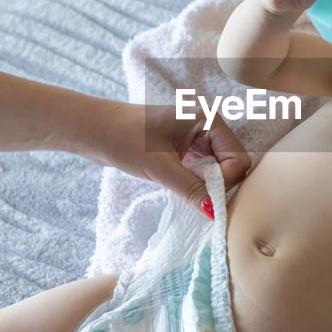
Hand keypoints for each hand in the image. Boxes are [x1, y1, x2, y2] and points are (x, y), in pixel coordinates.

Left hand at [75, 100, 250, 214]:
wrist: (93, 130)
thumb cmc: (124, 139)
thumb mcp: (159, 168)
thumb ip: (191, 189)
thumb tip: (215, 214)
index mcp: (208, 118)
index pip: (238, 158)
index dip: (225, 182)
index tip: (203, 199)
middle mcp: (208, 125)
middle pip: (232, 164)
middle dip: (217, 185)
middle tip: (195, 198)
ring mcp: (198, 136)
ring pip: (218, 169)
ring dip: (207, 186)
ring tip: (187, 194)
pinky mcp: (186, 148)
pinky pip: (204, 170)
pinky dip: (197, 183)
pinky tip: (183, 190)